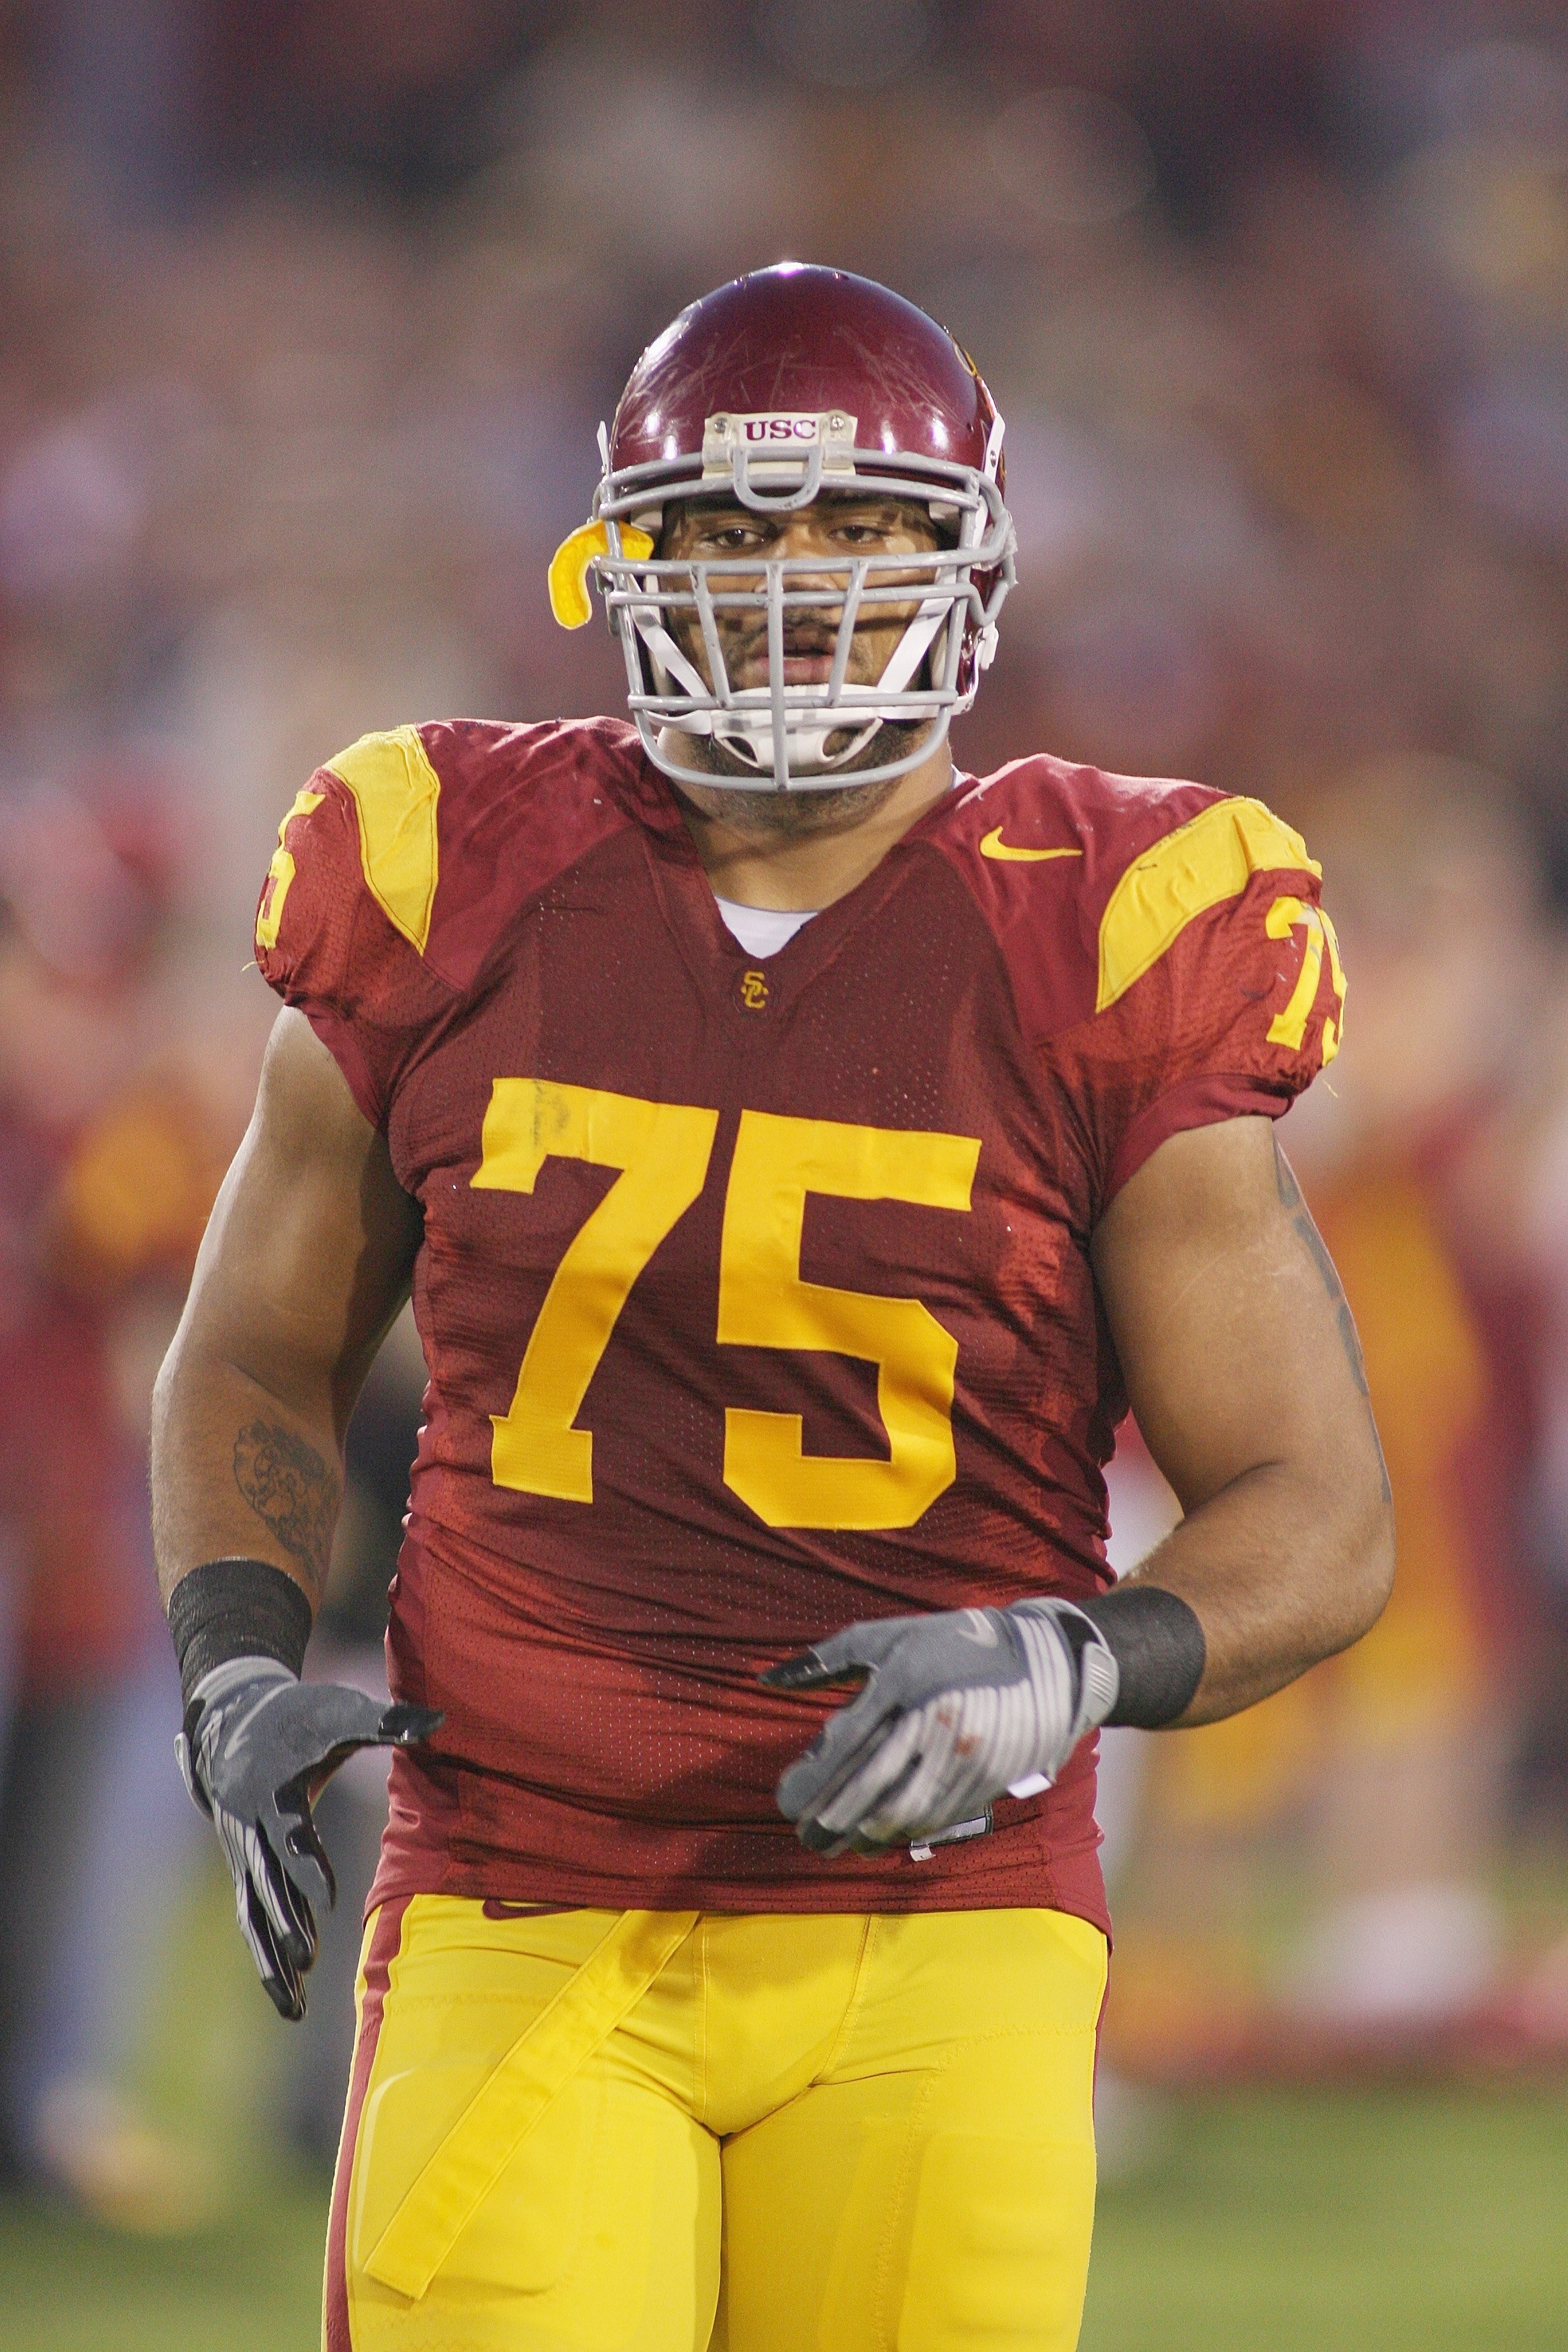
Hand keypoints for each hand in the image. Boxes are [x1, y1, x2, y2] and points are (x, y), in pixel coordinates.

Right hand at [177, 1657, 440, 2018]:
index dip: (305, 1865)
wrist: (231, 1720)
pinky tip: (289, 1999)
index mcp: (273, 1789)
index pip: (288, 1832)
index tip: (327, 1899)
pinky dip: (266, 1957)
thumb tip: (438, 1723)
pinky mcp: (246, 1869)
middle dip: (285, 1920)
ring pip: (253, 1912)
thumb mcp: (338, 1711)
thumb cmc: (298, 1715)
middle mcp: (250, 1827)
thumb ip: (386, 1721)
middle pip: (266, 1880)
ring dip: (271, 1956)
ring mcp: (243, 1853)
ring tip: (294, 2005)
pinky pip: (252, 1919)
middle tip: (308, 1958)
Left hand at [761, 1600, 1117, 1855]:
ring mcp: (964, 1753)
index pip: (846, 1743)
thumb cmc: (950, 1643)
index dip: (812, 1781)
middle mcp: (933, 1720)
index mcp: (903, 1680)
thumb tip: (767, 1679)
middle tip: (806, 1837)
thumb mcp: (888, 1637)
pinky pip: (938, 1815)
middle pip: (871, 1786)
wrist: (1045, 1659)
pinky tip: (881, 1835)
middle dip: (831, 1820)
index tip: (785, 1802)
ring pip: (905, 1810)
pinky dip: (905, 1831)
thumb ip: (826, 1661)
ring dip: (866, 1834)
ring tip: (839, 1843)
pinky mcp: (987, 1778)